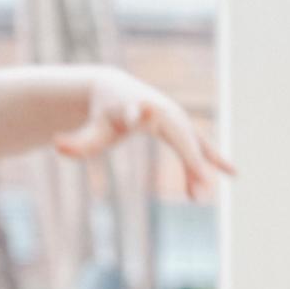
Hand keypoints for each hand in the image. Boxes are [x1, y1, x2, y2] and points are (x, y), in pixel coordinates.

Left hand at [52, 67, 235, 198]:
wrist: (114, 90)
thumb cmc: (100, 113)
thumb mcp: (90, 129)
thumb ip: (78, 141)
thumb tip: (57, 146)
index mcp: (139, 106)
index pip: (143, 118)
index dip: (143, 117)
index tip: (143, 114)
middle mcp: (164, 111)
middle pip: (180, 137)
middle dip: (190, 163)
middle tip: (198, 193)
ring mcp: (176, 120)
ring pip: (193, 146)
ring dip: (199, 170)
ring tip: (199, 199)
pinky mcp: (180, 130)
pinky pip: (199, 146)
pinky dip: (212, 160)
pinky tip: (232, 174)